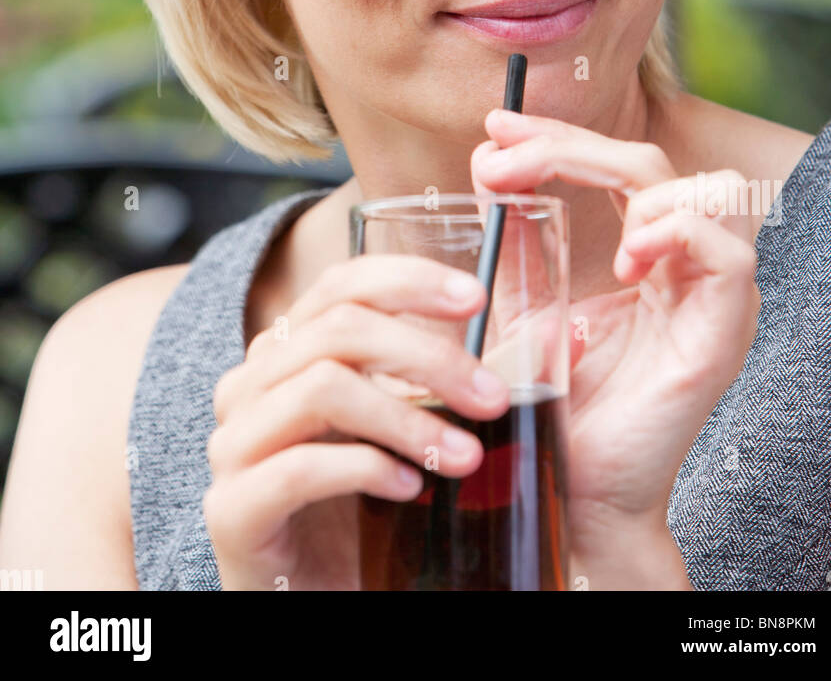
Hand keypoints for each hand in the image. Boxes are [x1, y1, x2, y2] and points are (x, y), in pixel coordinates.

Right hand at [202, 254, 509, 589]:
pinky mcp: (231, 510)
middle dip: (429, 358)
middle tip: (492, 398)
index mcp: (287, 353)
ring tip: (466, 456)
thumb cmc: (365, 512)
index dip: (407, 279)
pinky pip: (299, 467)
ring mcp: (232, 446)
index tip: (476, 299)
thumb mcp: (404, 431)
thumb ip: (441, 380)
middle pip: (339, 330)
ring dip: (409, 417)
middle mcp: (249, 386)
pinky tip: (410, 489)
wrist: (313, 604)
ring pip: (322, 388)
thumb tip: (547, 334)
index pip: (340, 284)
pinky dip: (365, 468)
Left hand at [471, 109, 759, 570]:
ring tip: (562, 211)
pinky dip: (677, 233)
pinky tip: (628, 258)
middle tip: (502, 155)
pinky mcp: (724, 333)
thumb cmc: (554, 408)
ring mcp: (710, 299)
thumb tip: (488, 160)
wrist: (571, 493)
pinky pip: (729, 253)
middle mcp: (685, 269)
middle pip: (648, 163)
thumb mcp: (523, 305)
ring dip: (629, 182)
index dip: (559, 137)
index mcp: (648, 258)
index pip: (617, 167)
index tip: (494, 129)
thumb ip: (515, 238)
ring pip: (705, 188)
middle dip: (570, 145)